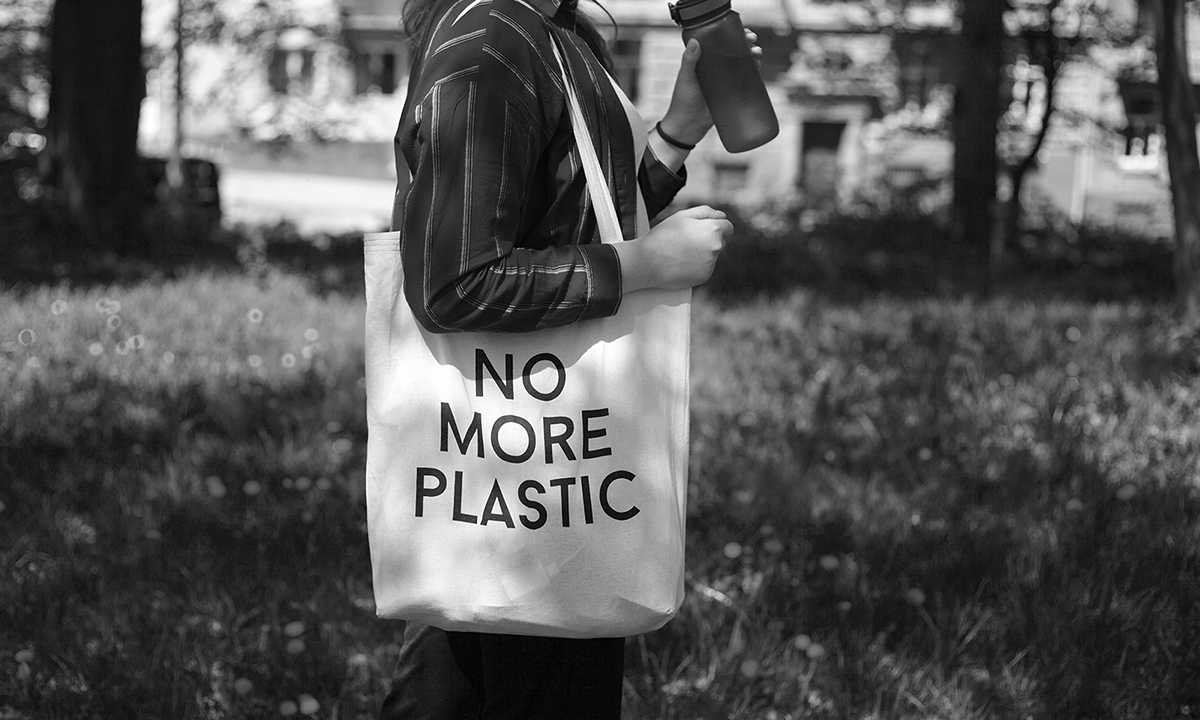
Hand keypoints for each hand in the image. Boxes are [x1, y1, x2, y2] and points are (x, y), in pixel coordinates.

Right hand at [613, 205, 732, 291]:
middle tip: (687, 242)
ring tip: (681, 253)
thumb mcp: (682, 216)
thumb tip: (722, 216)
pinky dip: (697, 266)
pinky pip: (705, 269)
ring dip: (702, 254)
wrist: (648, 262)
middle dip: (709, 240)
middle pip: (720, 242)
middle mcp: (716, 247)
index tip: (703, 230)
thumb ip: (706, 212)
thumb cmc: (663, 235)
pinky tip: (681, 264)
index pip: (728, 228)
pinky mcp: (704, 277)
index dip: (716, 227)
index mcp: (713, 230)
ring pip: (712, 256)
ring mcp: (711, 264)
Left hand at [659, 29, 762, 146]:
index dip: (734, 35)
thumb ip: (689, 61)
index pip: (721, 43)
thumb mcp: (686, 78)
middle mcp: (716, 69)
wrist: (688, 126)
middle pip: (735, 52)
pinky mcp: (731, 95)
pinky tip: (760, 69)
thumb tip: (694, 41)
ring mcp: (725, 82)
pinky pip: (745, 83)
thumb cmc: (682, 101)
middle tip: (753, 42)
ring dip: (753, 57)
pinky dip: (754, 75)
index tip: (743, 32)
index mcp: (705, 61)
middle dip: (747, 45)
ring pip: (742, 66)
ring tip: (757, 54)